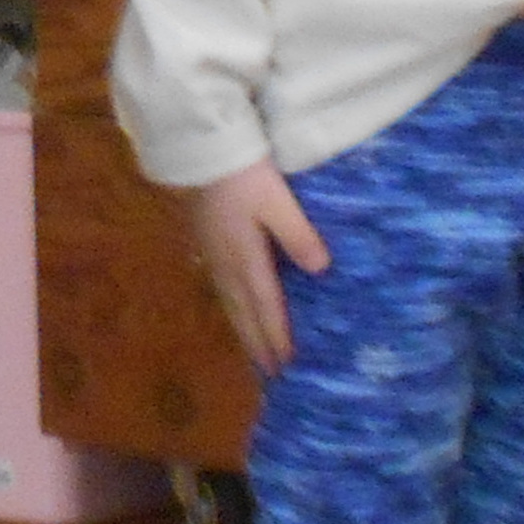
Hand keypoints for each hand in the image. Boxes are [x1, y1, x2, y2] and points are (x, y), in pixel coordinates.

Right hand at [183, 161, 329, 374]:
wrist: (202, 150)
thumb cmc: (244, 176)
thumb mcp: (278, 202)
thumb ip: (298, 236)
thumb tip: (321, 271)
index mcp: (247, 259)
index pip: (266, 308)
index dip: (277, 337)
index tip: (286, 367)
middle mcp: (228, 265)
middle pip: (243, 313)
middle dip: (257, 343)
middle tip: (269, 374)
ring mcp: (213, 255)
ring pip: (229, 303)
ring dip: (242, 330)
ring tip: (252, 352)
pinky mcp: (207, 243)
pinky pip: (221, 289)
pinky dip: (232, 309)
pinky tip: (234, 309)